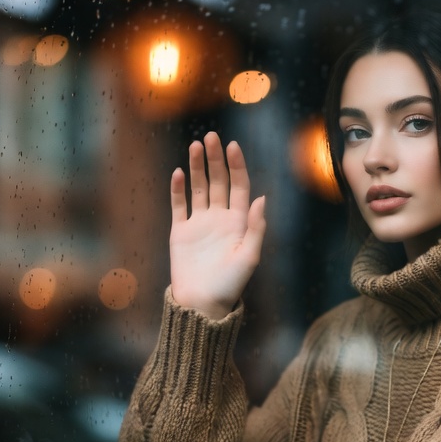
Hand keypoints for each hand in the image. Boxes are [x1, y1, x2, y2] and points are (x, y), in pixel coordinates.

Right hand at [169, 132, 266, 319]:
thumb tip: (262, 198)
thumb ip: (256, 228)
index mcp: (239, 223)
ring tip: (196, 146)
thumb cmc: (230, 285)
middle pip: (218, 181)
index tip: (233, 146)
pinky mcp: (180, 231)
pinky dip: (178, 189)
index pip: (239, 186)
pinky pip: (179, 205)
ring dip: (197, 167)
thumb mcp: (249, 257)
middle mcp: (220, 218)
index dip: (237, 166)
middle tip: (211, 137)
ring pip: (198, 188)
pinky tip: (179, 172)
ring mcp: (199, 223)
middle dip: (216, 159)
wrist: (202, 304)